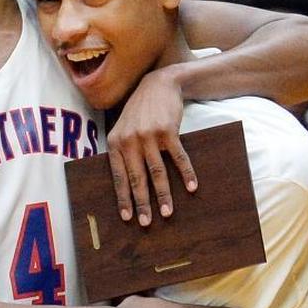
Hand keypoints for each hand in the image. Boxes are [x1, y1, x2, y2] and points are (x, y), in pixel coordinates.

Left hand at [106, 66, 194, 226]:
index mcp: (115, 142)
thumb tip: (123, 181)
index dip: (123, 198)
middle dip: (142, 203)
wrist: (159, 84)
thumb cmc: (140, 111)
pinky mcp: (168, 131)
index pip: (118, 176)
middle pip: (137, 178)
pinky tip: (192, 187)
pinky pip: (178, 158)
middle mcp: (130, 140)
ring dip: (164, 195)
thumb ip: (121, 150)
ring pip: (157, 172)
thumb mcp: (122, 127)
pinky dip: (186, 174)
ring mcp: (149, 135)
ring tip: (168, 212)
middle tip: (147, 223)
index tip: (127, 217)